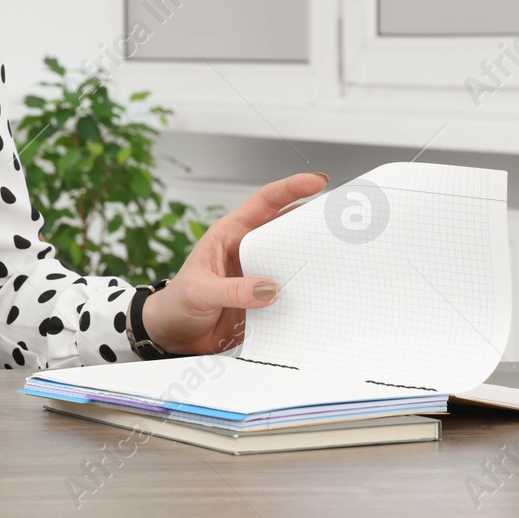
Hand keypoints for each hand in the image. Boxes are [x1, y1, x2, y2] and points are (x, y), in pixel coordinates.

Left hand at [138, 171, 330, 356]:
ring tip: (343, 256)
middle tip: (342, 219)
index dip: (290, 189)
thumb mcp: (199, 292)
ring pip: (295, 260)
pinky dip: (309, 292)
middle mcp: (249, 252)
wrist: (175, 335)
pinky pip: (293, 292)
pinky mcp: (267, 301)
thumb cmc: (178, 304)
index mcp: (229, 235)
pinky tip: (325, 295)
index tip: (317, 182)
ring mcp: (260, 275)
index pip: (263, 203)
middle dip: (314, 220)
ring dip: (316, 258)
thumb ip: (232, 290)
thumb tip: (270, 289)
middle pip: (287, 228)